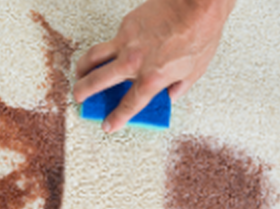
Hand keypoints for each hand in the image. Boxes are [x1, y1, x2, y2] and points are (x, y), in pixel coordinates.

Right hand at [73, 0, 235, 132]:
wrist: (197, 4)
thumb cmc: (200, 35)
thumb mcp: (194, 72)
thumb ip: (178, 88)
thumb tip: (170, 96)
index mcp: (152, 79)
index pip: (128, 105)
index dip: (116, 118)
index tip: (107, 125)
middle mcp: (134, 62)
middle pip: (97, 81)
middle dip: (84, 92)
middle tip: (79, 98)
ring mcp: (126, 42)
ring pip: (93, 57)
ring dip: (82, 69)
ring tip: (79, 75)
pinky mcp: (126, 25)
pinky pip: (110, 40)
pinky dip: (104, 49)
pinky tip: (107, 52)